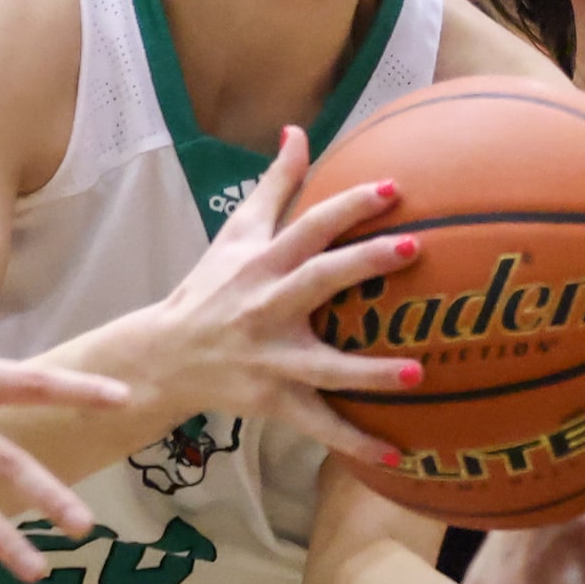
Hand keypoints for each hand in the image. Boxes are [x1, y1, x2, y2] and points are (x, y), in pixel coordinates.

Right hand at [149, 126, 426, 463]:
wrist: (167, 355)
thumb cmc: (211, 288)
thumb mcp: (237, 233)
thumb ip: (275, 184)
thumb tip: (299, 131)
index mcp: (262, 264)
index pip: (309, 226)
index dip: (349, 206)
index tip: (395, 189)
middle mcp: (266, 307)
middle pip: (318, 280)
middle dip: (363, 263)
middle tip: (414, 249)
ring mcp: (270, 357)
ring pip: (323, 366)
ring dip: (369, 373)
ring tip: (418, 374)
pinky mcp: (273, 399)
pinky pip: (318, 423)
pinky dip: (355, 441)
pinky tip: (397, 452)